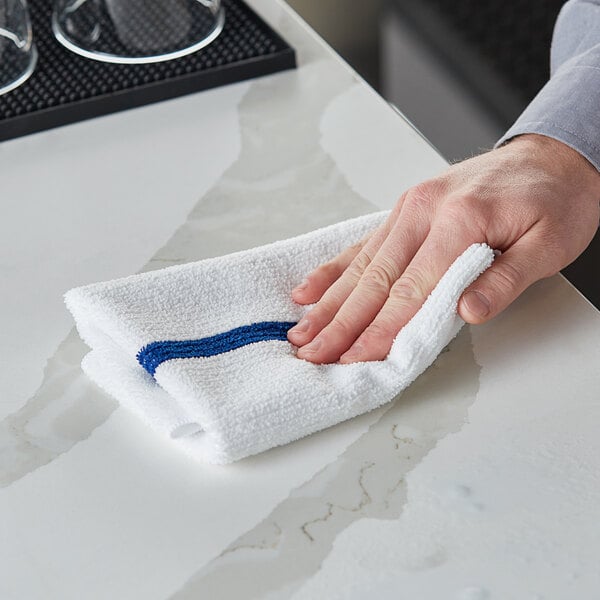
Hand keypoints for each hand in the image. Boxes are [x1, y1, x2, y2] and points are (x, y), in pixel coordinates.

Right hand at [287, 134, 599, 363]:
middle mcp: (424, 211)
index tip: (354, 359)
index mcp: (460, 220)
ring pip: (360, 264)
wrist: (551, 157)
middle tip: (311, 353)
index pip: (411, 291)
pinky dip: (335, 268)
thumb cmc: (555, 199)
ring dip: (329, 301)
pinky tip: (312, 288)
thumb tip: (465, 311)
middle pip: (373, 279)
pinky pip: (364, 242)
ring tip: (302, 330)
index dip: (379, 331)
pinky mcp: (405, 210)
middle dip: (339, 323)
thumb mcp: (551, 243)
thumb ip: (505, 279)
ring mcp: (410, 208)